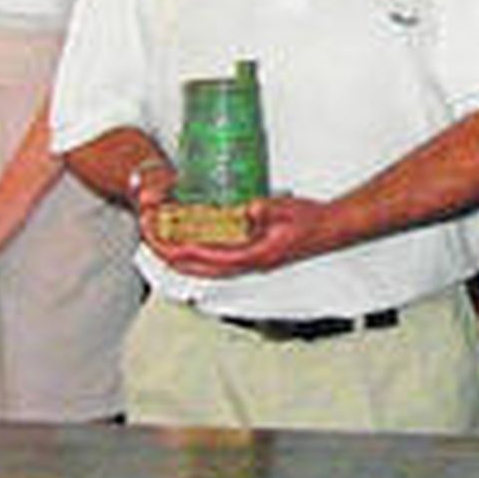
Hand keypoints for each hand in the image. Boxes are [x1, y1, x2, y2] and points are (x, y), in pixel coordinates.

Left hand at [146, 195, 334, 278]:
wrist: (330, 230)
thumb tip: (246, 209)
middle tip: (148, 236)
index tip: (160, 238)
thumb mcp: (288, 209)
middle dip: (169, 254)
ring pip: (202, 267)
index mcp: (253, 256)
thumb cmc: (311, 221)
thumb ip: (266, 211)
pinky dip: (195, 253)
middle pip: (197, 268)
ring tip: (158, 240)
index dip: (180, 248)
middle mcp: (247, 265)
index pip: (206, 257)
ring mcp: (248, 264)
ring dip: (178, 256)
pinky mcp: (250, 257)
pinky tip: (188, 241)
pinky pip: (214, 261)